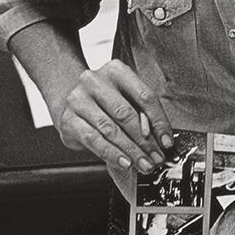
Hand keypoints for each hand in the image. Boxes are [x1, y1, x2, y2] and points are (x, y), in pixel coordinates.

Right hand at [55, 59, 174, 173]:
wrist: (70, 102)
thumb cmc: (105, 102)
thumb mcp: (126, 99)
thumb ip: (143, 115)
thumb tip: (162, 140)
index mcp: (115, 70)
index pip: (144, 96)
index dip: (159, 122)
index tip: (167, 142)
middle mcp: (94, 81)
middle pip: (126, 114)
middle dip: (145, 141)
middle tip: (156, 158)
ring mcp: (78, 100)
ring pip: (110, 129)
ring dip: (131, 150)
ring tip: (143, 164)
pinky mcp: (68, 120)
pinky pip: (94, 140)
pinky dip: (112, 154)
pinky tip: (124, 162)